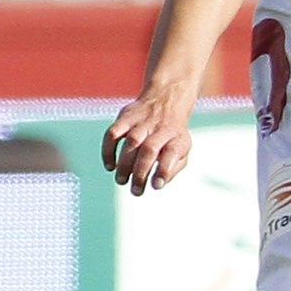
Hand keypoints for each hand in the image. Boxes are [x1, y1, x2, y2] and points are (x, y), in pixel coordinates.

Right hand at [102, 80, 197, 195]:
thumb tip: (157, 184)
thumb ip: (173, 167)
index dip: (165, 170)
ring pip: (131, 142)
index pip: (173, 153)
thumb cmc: (172, 134)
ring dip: (124, 164)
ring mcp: (142, 121)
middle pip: (149, 150)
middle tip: (135, 190)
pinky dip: (109, 150)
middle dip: (140, 172)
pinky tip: (110, 166)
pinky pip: (113, 133)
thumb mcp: (182, 149)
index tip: (156, 186)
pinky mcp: (126, 117)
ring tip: (121, 181)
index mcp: (178, 137)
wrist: (166, 100)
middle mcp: (161, 128)